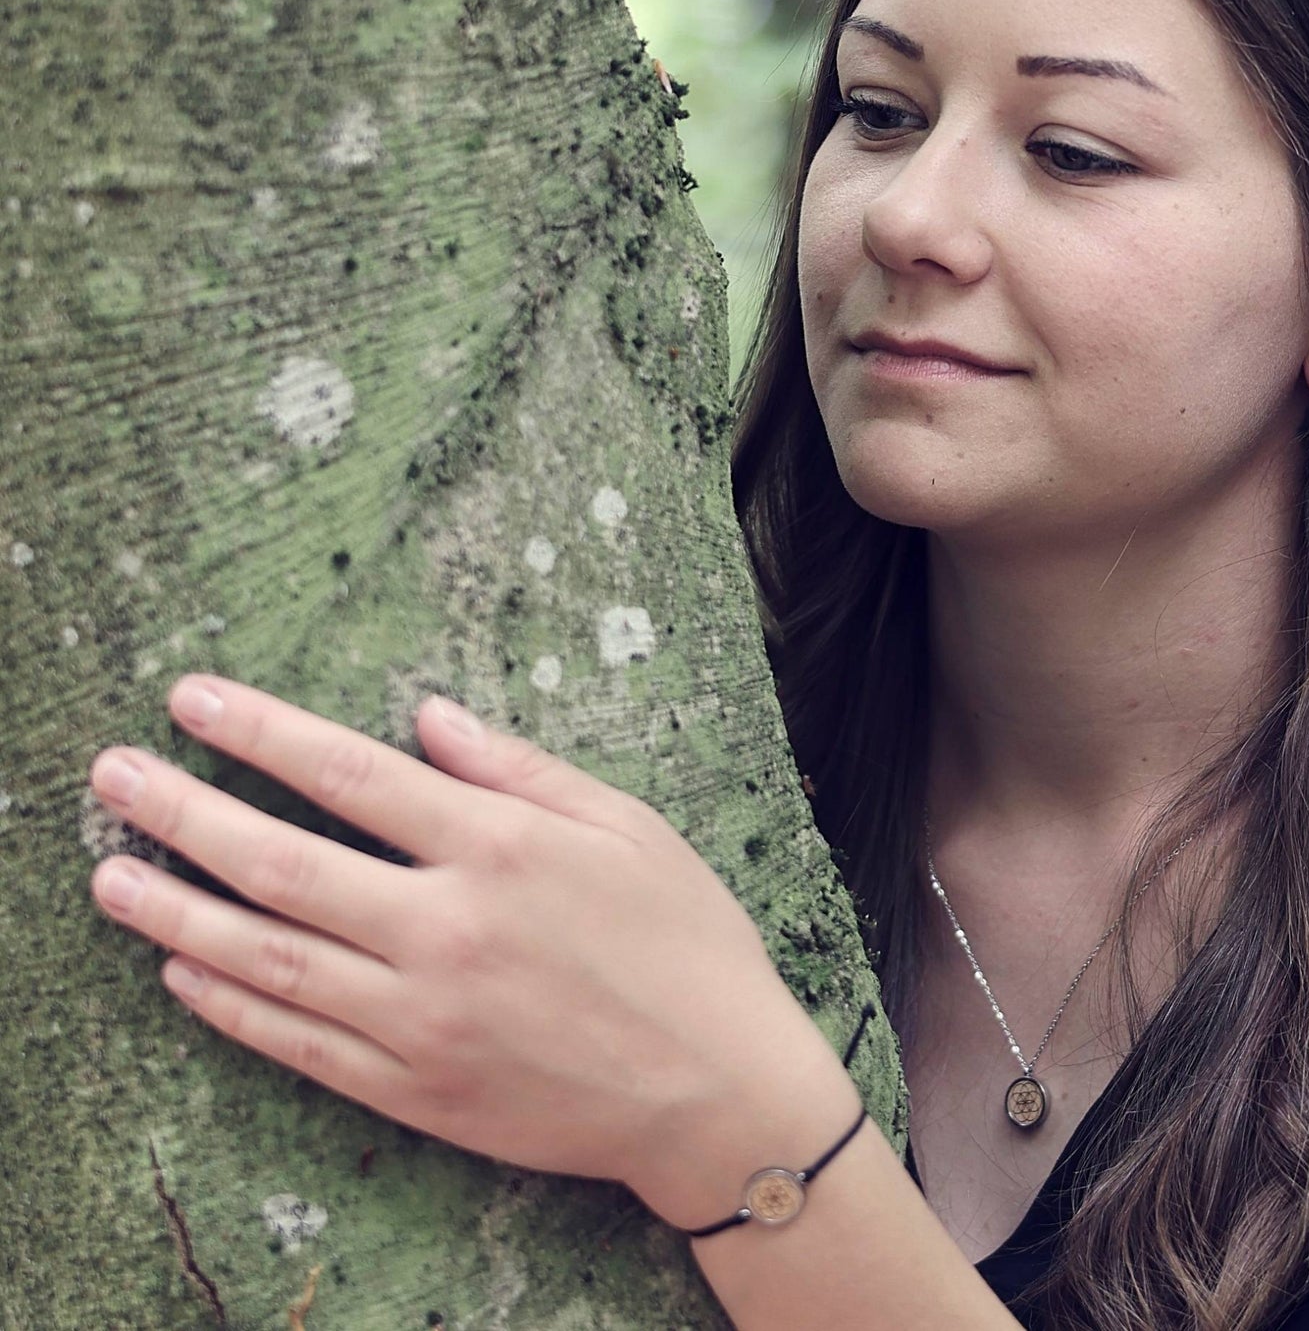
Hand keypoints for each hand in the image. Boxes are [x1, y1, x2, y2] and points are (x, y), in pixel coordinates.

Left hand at [88, 676, 853, 1223]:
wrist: (717, 1091)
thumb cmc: (686, 944)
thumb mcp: (626, 828)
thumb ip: (519, 769)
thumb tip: (427, 718)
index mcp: (499, 848)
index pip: (348, 772)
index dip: (259, 730)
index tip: (193, 699)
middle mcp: (446, 929)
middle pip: (281, 862)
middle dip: (183, 812)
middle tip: (112, 776)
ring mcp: (422, 1018)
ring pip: (268, 958)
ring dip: (176, 914)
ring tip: (110, 876)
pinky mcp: (417, 1089)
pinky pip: (299, 1045)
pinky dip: (230, 1008)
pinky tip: (179, 976)